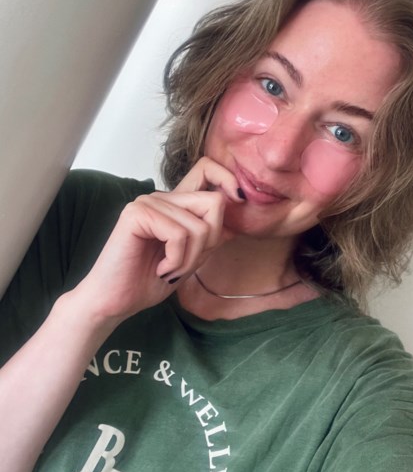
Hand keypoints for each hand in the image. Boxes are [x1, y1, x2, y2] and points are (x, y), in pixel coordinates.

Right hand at [70, 158, 242, 323]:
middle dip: (209, 241)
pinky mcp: (137, 214)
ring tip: (169, 270)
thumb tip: (237, 221)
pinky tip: (160, 269)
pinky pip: (178, 234)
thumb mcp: (190, 259)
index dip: (229, 180)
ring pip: (199, 225)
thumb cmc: (147, 281)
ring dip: (189, 259)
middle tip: (186, 264)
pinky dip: (176, 259)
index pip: (207, 169)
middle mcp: (162, 197)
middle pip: (213, 202)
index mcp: (175, 204)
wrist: (114, 302)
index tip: (239, 202)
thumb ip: (209, 238)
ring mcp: (148, 202)